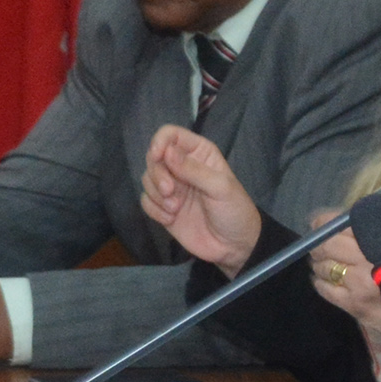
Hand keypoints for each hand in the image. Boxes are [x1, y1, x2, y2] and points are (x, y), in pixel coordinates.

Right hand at [140, 124, 263, 272]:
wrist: (234, 246)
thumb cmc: (234, 211)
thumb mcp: (220, 188)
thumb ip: (194, 169)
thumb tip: (166, 152)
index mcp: (199, 153)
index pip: (171, 135)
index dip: (160, 142)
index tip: (158, 156)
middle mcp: (182, 166)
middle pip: (154, 157)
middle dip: (157, 174)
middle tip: (170, 191)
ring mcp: (172, 187)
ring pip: (147, 179)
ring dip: (157, 194)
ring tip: (176, 209)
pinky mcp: (163, 207)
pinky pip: (145, 201)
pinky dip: (154, 209)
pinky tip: (171, 219)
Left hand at [307, 222, 380, 341]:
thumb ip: (379, 227)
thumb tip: (350, 217)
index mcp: (378, 242)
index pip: (338, 225)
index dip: (323, 223)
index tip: (319, 224)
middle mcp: (364, 262)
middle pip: (325, 246)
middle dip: (319, 245)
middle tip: (322, 246)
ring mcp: (356, 285)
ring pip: (323, 268)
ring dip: (320, 264)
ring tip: (329, 264)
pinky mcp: (352, 305)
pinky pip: (325, 290)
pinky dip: (322, 282)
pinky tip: (328, 280)